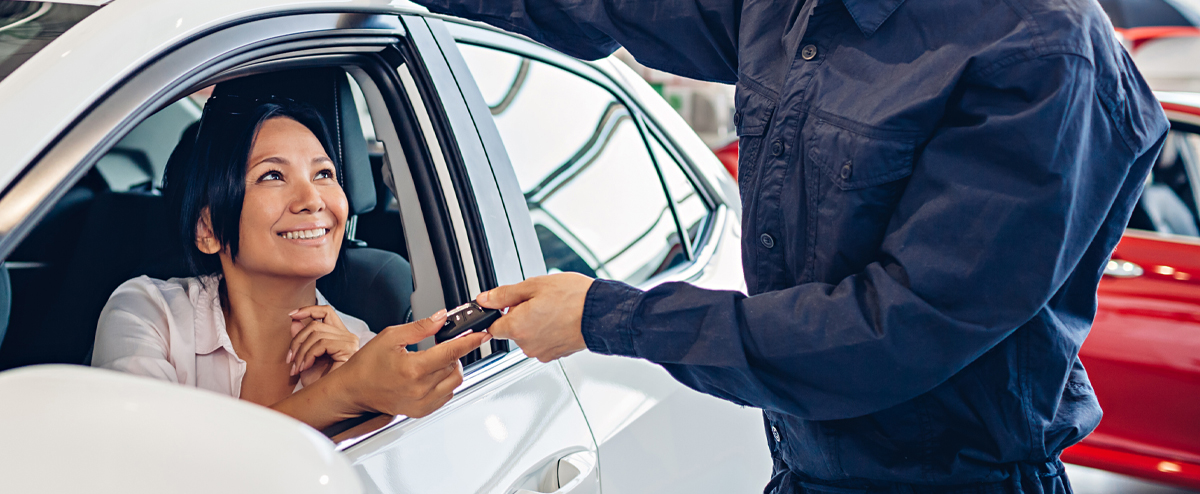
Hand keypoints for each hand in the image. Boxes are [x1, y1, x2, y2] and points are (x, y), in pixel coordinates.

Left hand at [287, 305, 358, 386]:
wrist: (325, 401)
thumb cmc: (318, 383)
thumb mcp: (304, 357)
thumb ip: (301, 338)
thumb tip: (294, 321)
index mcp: (339, 335)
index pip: (326, 312)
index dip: (308, 309)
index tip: (291, 315)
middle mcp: (347, 336)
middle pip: (316, 324)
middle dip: (297, 341)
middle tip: (290, 359)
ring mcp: (350, 342)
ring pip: (317, 334)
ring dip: (301, 352)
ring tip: (296, 368)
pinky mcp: (349, 349)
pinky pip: (322, 343)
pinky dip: (308, 355)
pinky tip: (305, 367)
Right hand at [339, 310, 490, 417]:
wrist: (353, 391)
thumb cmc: (366, 366)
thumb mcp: (391, 336)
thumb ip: (421, 327)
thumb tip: (441, 318)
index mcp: (413, 369)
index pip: (451, 353)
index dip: (470, 341)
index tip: (482, 334)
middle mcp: (420, 389)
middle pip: (456, 367)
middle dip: (455, 353)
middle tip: (443, 346)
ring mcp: (422, 403)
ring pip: (454, 383)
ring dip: (452, 369)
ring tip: (435, 361)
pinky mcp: (422, 411)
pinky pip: (446, 396)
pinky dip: (445, 383)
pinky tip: (431, 375)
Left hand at [476, 272, 593, 362]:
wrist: (601, 314)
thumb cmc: (573, 298)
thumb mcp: (534, 286)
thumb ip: (504, 294)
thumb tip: (485, 299)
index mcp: (517, 327)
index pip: (492, 325)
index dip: (499, 312)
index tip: (508, 304)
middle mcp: (526, 344)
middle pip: (511, 330)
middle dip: (520, 316)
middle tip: (538, 301)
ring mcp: (540, 352)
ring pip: (527, 337)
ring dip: (534, 324)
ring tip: (553, 310)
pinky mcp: (554, 355)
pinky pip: (542, 343)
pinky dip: (547, 333)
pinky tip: (559, 320)